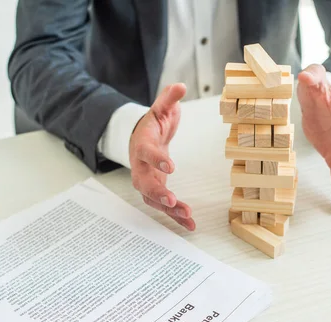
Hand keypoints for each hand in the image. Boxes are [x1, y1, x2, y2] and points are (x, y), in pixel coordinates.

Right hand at [129, 83, 195, 230]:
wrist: (141, 138)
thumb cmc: (153, 124)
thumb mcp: (161, 108)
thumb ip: (169, 98)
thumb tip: (180, 86)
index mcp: (142, 145)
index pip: (147, 152)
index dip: (157, 159)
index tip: (171, 166)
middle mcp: (140, 166)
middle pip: (145, 183)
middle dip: (158, 193)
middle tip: (173, 201)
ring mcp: (146, 181)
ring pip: (153, 200)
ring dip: (170, 210)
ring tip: (188, 217)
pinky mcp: (155, 191)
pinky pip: (164, 207)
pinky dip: (176, 217)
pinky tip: (190, 225)